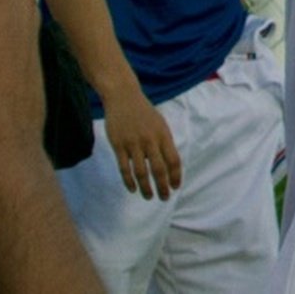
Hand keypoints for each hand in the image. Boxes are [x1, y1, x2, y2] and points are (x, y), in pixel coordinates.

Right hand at [103, 85, 181, 200]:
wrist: (123, 96)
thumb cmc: (143, 112)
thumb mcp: (159, 123)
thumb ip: (164, 142)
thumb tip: (169, 166)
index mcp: (163, 134)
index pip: (173, 159)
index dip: (175, 176)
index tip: (175, 187)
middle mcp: (150, 140)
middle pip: (159, 169)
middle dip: (163, 187)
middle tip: (164, 198)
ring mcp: (133, 143)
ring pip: (141, 172)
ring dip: (146, 188)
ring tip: (149, 197)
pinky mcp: (119, 145)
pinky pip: (125, 168)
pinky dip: (129, 181)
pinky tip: (133, 189)